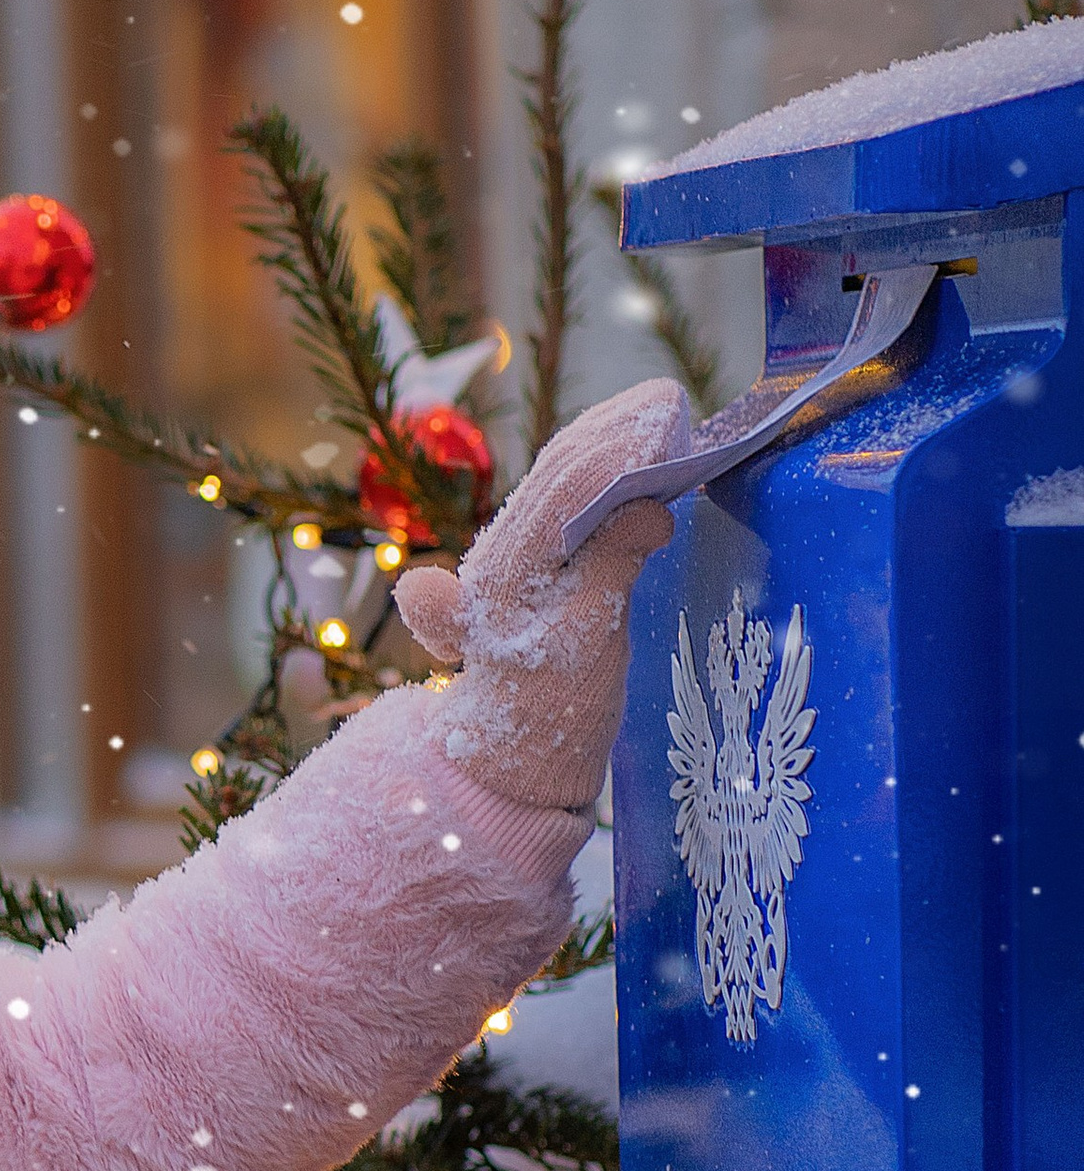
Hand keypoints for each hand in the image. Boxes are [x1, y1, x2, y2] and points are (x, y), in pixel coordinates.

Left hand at [392, 376, 692, 813]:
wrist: (505, 770)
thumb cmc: (545, 717)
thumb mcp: (586, 650)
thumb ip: (613, 569)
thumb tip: (647, 509)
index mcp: (508, 568)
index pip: (565, 487)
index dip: (617, 448)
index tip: (663, 418)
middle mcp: (500, 555)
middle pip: (558, 473)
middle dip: (614, 431)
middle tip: (670, 400)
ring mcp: (511, 565)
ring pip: (559, 484)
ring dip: (606, 444)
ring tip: (656, 413)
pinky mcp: (530, 577)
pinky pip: (564, 509)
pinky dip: (600, 476)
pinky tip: (632, 462)